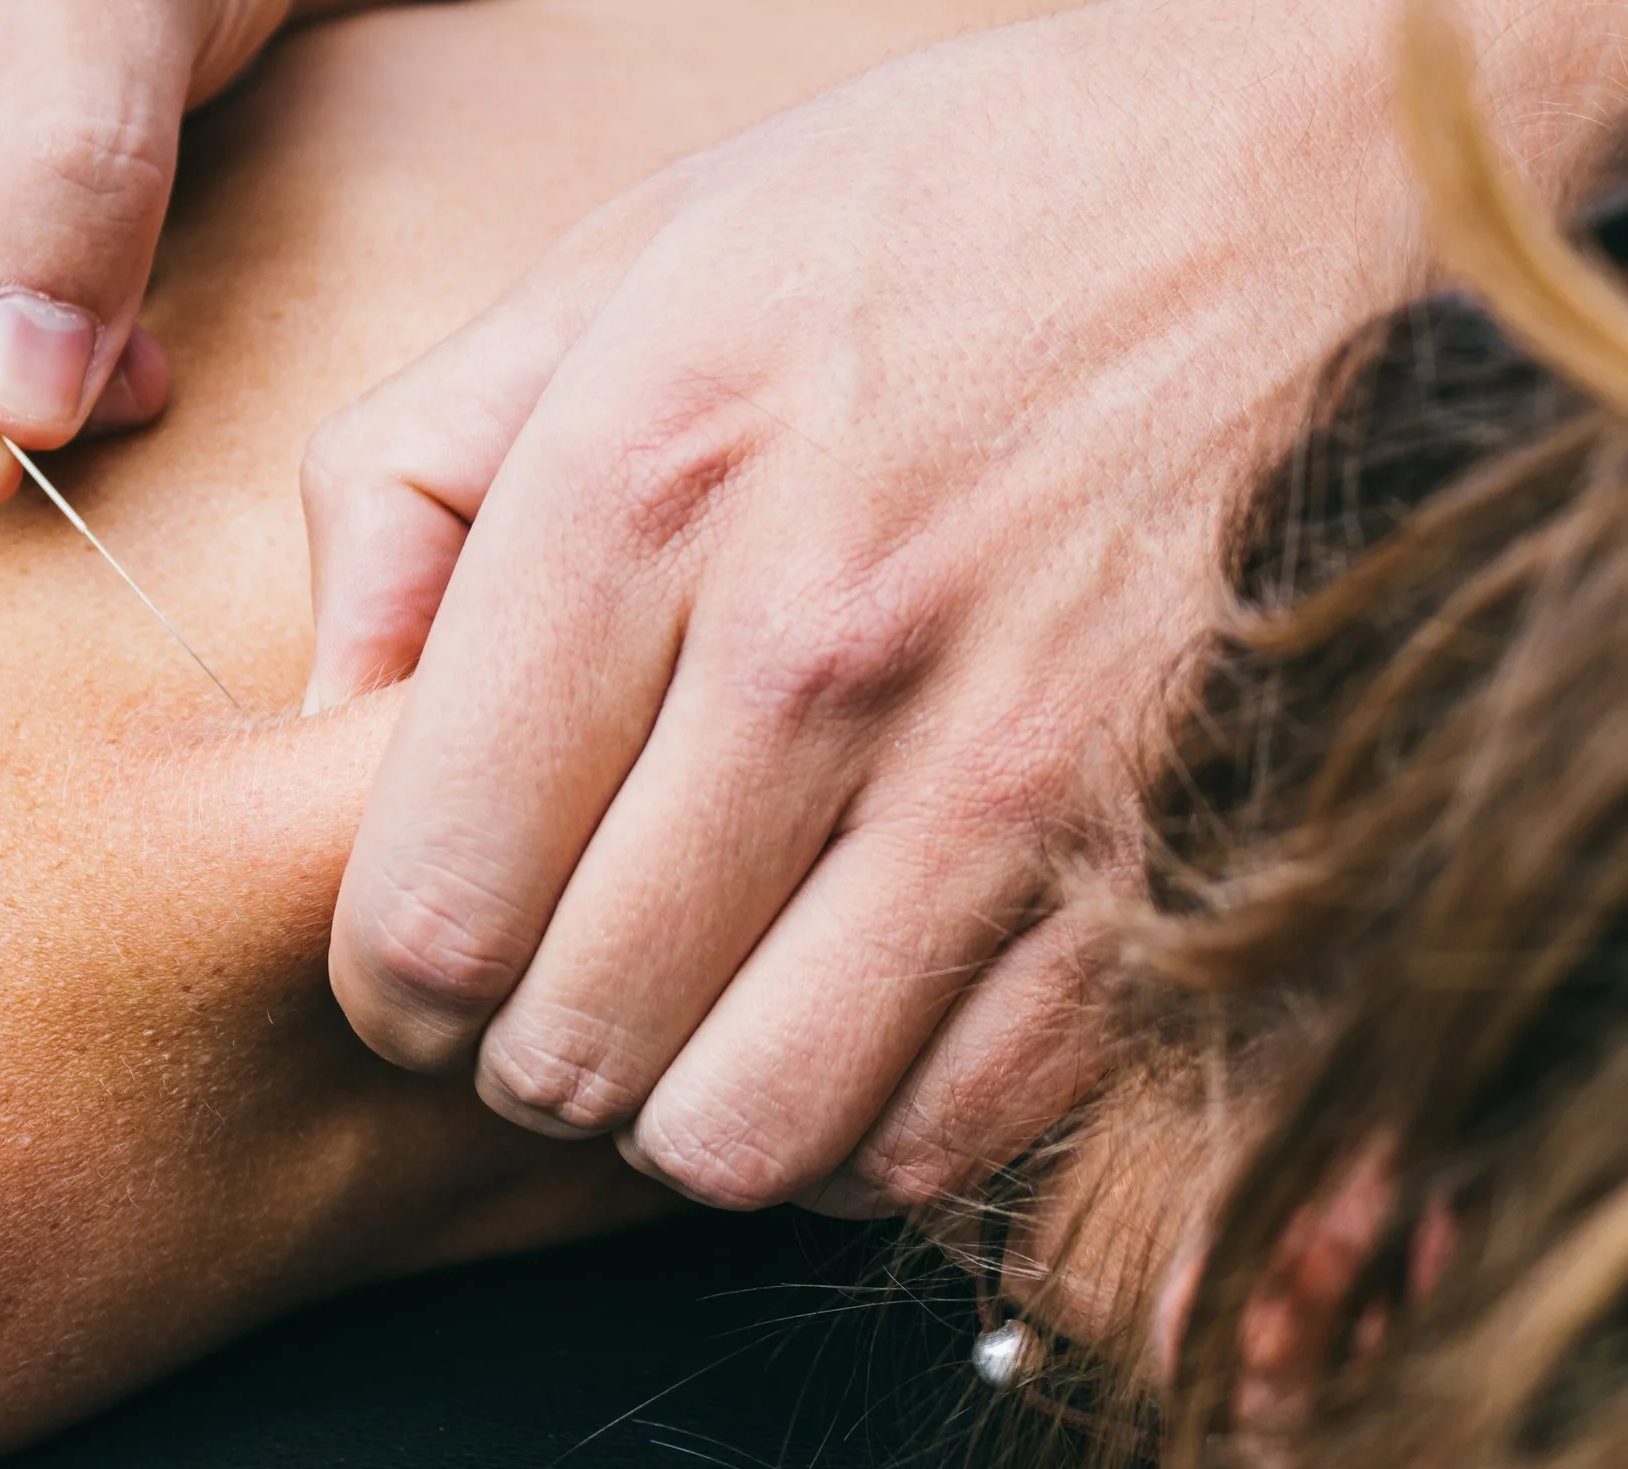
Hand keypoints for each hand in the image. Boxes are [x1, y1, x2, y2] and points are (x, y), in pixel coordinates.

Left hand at [306, 0, 1627, 1215]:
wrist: (1300, 177)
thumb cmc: (929, 225)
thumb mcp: (615, 269)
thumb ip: (414, 485)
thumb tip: (326, 715)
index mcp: (641, 485)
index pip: (430, 902)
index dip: (396, 985)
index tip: (426, 965)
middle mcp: (819, 645)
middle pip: (574, 1045)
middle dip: (530, 1058)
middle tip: (567, 989)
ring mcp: (1011, 767)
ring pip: (751, 1130)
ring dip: (692, 1113)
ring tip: (708, 1018)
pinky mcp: (1160, 859)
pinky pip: (954, 1131)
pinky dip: (874, 1124)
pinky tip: (861, 1019)